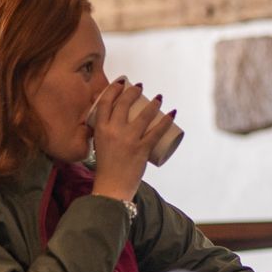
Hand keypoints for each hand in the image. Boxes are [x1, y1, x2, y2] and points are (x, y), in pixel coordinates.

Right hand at [89, 79, 173, 203]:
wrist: (111, 188)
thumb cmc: (106, 168)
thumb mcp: (99, 145)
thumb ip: (103, 133)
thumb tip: (112, 122)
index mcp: (100, 129)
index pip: (105, 102)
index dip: (114, 89)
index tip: (121, 83)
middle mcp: (113, 131)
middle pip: (124, 103)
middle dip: (133, 91)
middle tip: (140, 87)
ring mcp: (129, 140)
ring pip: (143, 115)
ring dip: (153, 103)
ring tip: (159, 98)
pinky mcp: (142, 149)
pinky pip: (157, 131)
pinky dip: (166, 121)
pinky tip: (172, 113)